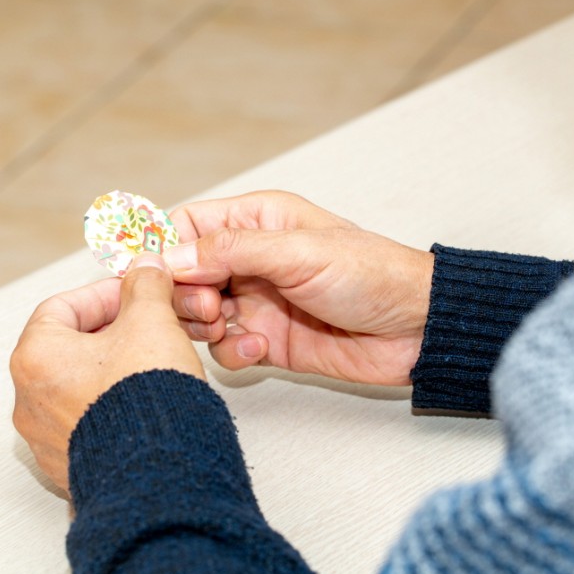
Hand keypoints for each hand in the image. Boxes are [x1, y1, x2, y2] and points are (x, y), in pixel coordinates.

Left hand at [11, 253, 204, 492]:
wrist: (161, 475)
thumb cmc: (144, 402)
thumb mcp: (151, 322)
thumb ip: (146, 287)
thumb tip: (146, 271)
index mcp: (35, 357)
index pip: (63, 307)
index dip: (105, 294)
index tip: (135, 293)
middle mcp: (30, 400)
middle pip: (73, 347)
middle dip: (120, 331)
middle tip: (154, 326)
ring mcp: (48, 438)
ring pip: (83, 385)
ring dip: (120, 367)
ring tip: (158, 363)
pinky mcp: (72, 465)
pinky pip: (90, 422)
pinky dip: (117, 405)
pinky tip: (150, 401)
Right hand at [163, 190, 433, 385]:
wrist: (416, 330)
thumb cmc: (372, 274)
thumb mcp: (298, 252)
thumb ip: (230, 251)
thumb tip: (170, 257)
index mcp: (255, 222)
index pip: (187, 227)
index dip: (165, 250)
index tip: (157, 276)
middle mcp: (249, 260)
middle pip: (183, 275)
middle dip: (184, 294)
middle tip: (207, 306)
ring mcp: (255, 302)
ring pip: (197, 314)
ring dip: (203, 325)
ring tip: (228, 324)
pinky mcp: (265, 340)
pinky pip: (224, 348)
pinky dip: (232, 352)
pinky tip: (260, 347)